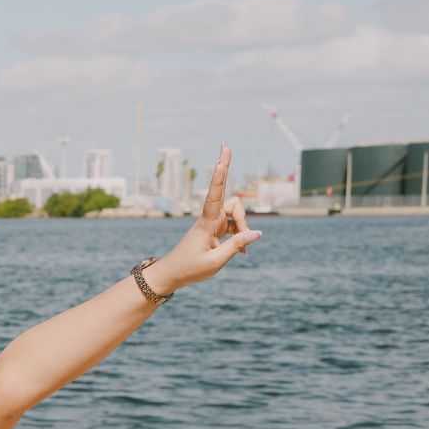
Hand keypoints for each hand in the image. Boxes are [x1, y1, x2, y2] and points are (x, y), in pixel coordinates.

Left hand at [149, 146, 261, 294]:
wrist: (170, 275)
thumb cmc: (189, 269)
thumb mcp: (216, 261)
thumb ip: (237, 245)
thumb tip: (258, 232)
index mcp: (206, 223)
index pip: (216, 194)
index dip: (221, 174)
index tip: (223, 153)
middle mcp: (209, 219)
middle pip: (234, 204)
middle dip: (243, 217)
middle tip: (243, 241)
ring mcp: (212, 224)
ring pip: (235, 216)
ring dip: (243, 230)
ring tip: (242, 252)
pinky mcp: (214, 230)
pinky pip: (233, 227)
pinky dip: (240, 237)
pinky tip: (242, 253)